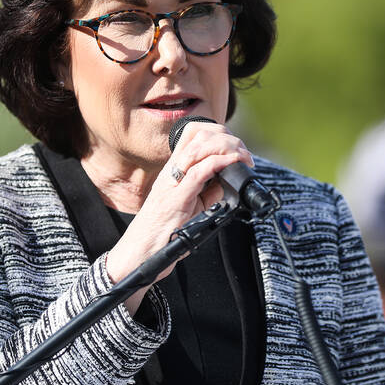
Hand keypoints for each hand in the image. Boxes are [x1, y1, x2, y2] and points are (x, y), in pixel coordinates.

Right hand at [104, 121, 252, 312]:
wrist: (139, 253)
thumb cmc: (162, 233)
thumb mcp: (192, 207)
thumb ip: (209, 192)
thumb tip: (228, 182)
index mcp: (173, 171)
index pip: (192, 134)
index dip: (216, 131)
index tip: (235, 145)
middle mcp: (171, 172)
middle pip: (198, 135)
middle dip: (227, 137)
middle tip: (244, 153)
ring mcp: (171, 183)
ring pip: (199, 148)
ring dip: (227, 147)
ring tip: (243, 156)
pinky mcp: (175, 199)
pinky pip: (198, 172)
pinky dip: (219, 163)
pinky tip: (233, 163)